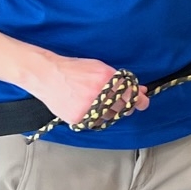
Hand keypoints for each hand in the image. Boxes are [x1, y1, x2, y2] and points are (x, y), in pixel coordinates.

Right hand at [30, 53, 147, 125]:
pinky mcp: (79, 118)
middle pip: (122, 108)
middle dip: (124, 105)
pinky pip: (95, 122)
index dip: (140, 99)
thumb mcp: (99, 67)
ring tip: (94, 100)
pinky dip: (94, 116)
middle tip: (118, 101)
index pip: (131, 94)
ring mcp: (89, 108)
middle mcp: (99, 94)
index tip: (143, 102)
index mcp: (106, 79)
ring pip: (109, 117)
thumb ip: (119, 79)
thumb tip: (140, 89)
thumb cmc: (74, 69)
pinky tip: (85, 105)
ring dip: (108, 111)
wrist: (47, 76)